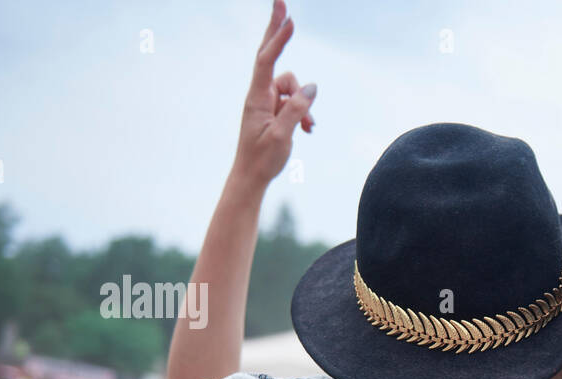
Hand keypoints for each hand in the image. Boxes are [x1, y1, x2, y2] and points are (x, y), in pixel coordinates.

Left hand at [233, 1, 315, 187]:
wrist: (250, 178)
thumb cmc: (262, 160)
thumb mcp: (281, 136)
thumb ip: (296, 110)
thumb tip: (312, 86)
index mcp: (256, 98)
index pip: (266, 61)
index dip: (278, 39)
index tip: (289, 20)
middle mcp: (259, 95)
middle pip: (270, 56)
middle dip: (277, 32)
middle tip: (281, 3)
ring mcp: (267, 103)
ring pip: (291, 88)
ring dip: (304, 104)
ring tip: (307, 129)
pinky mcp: (273, 112)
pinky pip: (293, 102)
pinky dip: (303, 113)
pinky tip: (307, 131)